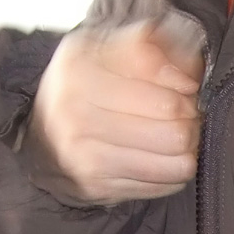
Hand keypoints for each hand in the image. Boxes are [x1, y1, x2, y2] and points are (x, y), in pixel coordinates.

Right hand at [30, 22, 202, 200]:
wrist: (42, 135)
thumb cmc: (83, 83)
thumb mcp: (106, 46)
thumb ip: (152, 45)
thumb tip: (188, 78)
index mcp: (81, 70)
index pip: (165, 98)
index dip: (187, 94)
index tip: (186, 90)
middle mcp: (78, 116)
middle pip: (174, 134)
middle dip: (190, 124)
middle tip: (187, 116)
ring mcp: (86, 158)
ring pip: (173, 165)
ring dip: (186, 152)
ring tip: (178, 138)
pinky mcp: (97, 188)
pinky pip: (161, 186)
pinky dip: (170, 173)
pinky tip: (160, 157)